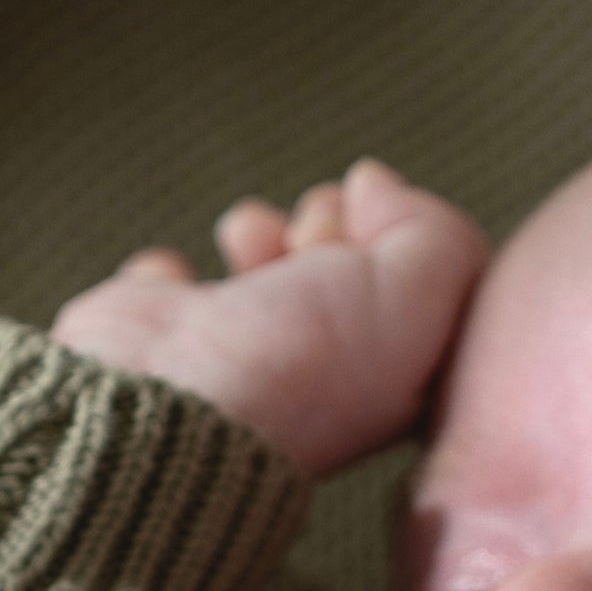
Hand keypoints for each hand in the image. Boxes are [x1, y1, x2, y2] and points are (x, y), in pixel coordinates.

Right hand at [51, 159, 487, 481]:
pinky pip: (169, 298)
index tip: (363, 218)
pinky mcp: (159, 349)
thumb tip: (375, 186)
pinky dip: (168, 277)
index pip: (415, 292)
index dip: (399, 230)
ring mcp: (232, 366)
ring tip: (247, 235)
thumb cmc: (299, 363)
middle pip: (339, 275)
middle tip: (310, 230)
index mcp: (385, 389)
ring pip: (262, 279)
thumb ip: (432, 232)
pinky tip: (172, 282)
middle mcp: (315, 384)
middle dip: (330, 223)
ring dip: (263, 231)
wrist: (171, 404)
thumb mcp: (415, 293)